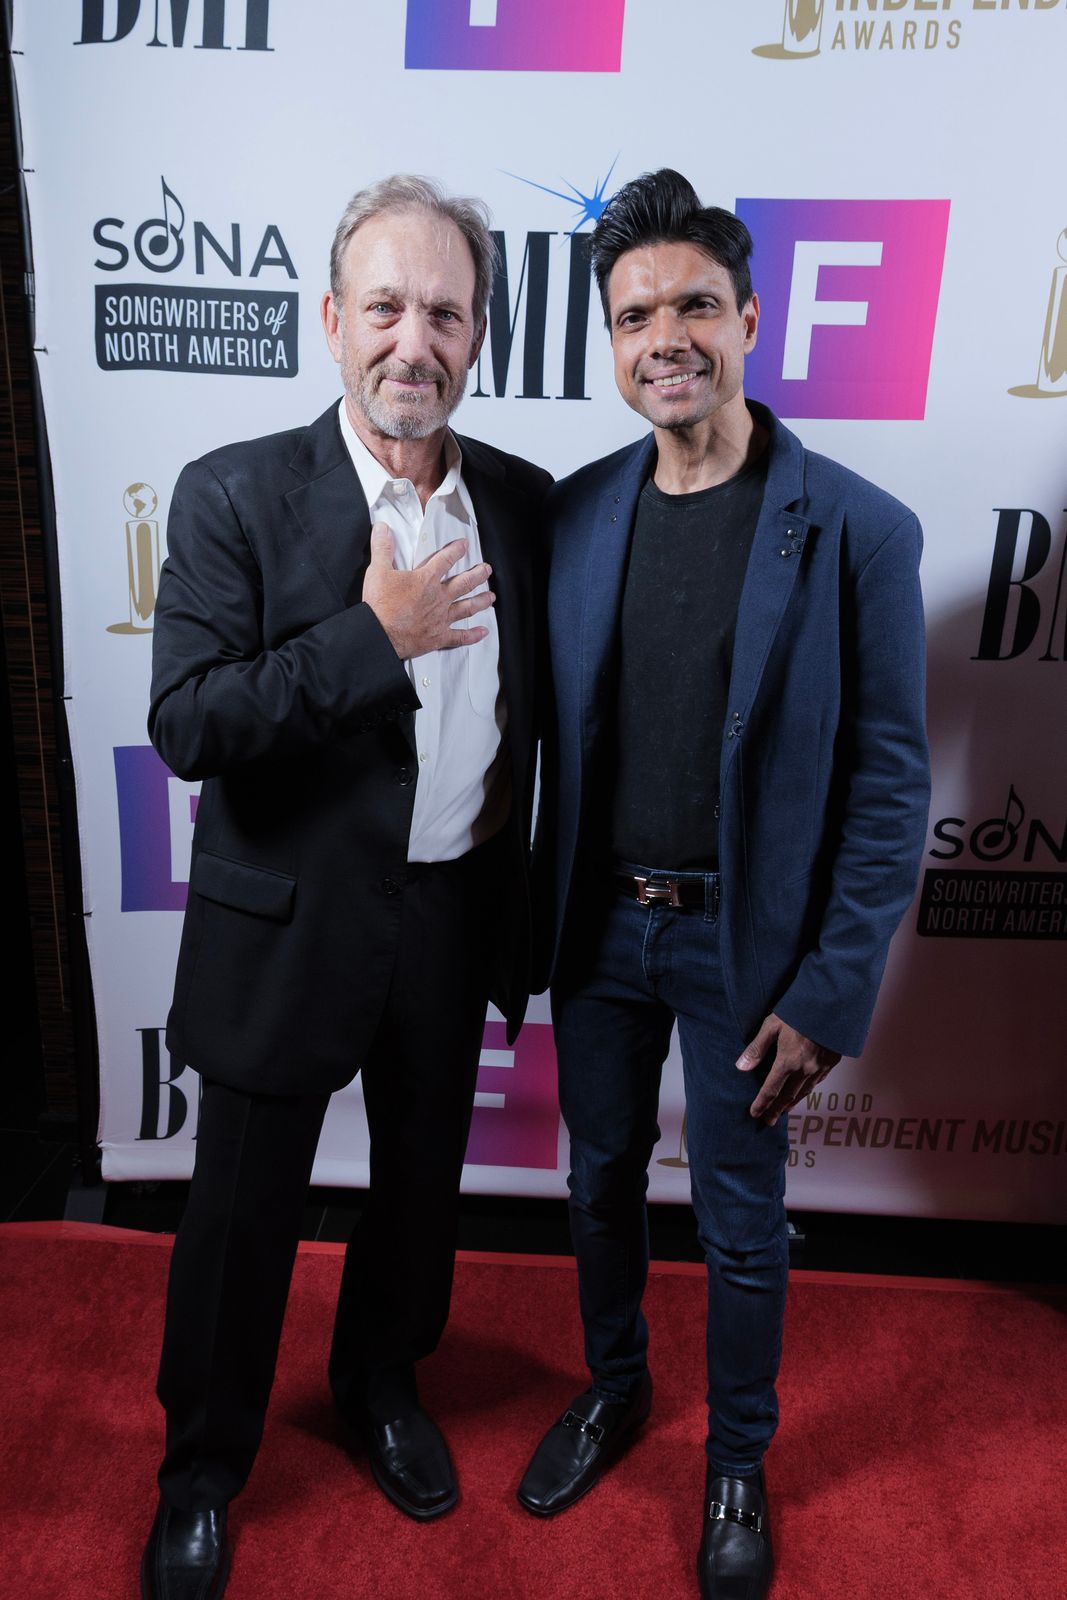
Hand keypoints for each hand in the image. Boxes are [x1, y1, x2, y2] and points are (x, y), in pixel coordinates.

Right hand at [361, 523, 494, 659]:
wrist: (379, 634)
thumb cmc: (380, 605)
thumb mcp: (377, 571)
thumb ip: (382, 548)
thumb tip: (382, 528)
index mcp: (426, 580)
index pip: (445, 560)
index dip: (456, 550)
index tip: (464, 545)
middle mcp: (439, 598)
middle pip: (464, 583)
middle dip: (478, 574)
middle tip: (487, 570)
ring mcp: (441, 618)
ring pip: (467, 607)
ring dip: (481, 601)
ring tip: (490, 597)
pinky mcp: (438, 637)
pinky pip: (460, 637)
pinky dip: (473, 635)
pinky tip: (483, 632)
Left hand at [736, 1014, 840, 1125]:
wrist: (831, 1004)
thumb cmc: (798, 1011)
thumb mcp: (772, 1025)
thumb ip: (757, 1048)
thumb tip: (741, 1067)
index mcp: (788, 1062)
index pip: (771, 1090)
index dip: (762, 1103)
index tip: (754, 1114)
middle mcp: (805, 1069)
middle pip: (788, 1096)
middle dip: (776, 1110)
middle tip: (768, 1122)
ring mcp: (820, 1068)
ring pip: (804, 1092)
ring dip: (792, 1103)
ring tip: (784, 1111)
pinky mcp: (831, 1062)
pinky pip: (817, 1083)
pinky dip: (807, 1091)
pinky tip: (803, 1092)